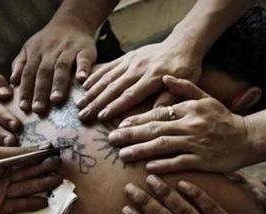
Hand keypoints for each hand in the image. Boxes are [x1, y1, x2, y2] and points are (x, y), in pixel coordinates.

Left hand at [0, 146, 61, 213]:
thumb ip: (17, 155)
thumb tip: (40, 149)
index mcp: (2, 161)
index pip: (26, 159)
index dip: (40, 158)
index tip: (55, 154)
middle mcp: (4, 176)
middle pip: (28, 174)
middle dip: (44, 171)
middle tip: (59, 169)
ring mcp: (1, 193)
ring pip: (26, 189)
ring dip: (41, 186)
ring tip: (56, 182)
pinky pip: (18, 207)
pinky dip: (31, 204)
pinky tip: (44, 201)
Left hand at [10, 21, 96, 113]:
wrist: (72, 22)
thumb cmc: (49, 41)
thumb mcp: (30, 48)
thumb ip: (21, 64)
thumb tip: (13, 82)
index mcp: (36, 52)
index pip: (29, 73)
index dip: (26, 90)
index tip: (24, 107)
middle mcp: (50, 51)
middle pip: (44, 72)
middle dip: (40, 91)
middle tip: (38, 109)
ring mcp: (68, 49)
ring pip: (61, 67)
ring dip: (58, 84)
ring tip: (56, 100)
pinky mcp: (84, 49)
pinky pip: (83, 59)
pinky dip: (83, 68)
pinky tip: (82, 80)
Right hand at [76, 41, 201, 121]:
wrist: (183, 44)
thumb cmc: (186, 68)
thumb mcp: (185, 84)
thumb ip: (169, 100)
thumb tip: (155, 117)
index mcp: (153, 78)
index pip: (130, 95)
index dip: (115, 107)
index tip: (101, 117)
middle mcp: (138, 69)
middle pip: (114, 88)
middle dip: (96, 102)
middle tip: (82, 115)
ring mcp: (131, 61)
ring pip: (108, 78)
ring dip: (92, 92)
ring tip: (79, 104)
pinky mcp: (127, 57)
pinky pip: (109, 67)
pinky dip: (96, 76)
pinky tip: (84, 86)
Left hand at [108, 76, 249, 172]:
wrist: (248, 137)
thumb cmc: (223, 118)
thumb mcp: (206, 98)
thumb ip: (185, 87)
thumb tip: (165, 77)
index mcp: (188, 109)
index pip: (157, 114)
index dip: (136, 120)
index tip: (119, 125)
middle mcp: (190, 125)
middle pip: (155, 129)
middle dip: (131, 135)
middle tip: (111, 141)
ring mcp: (196, 143)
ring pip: (163, 146)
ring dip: (141, 150)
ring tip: (123, 155)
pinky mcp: (202, 160)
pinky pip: (179, 162)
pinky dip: (164, 164)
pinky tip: (148, 167)